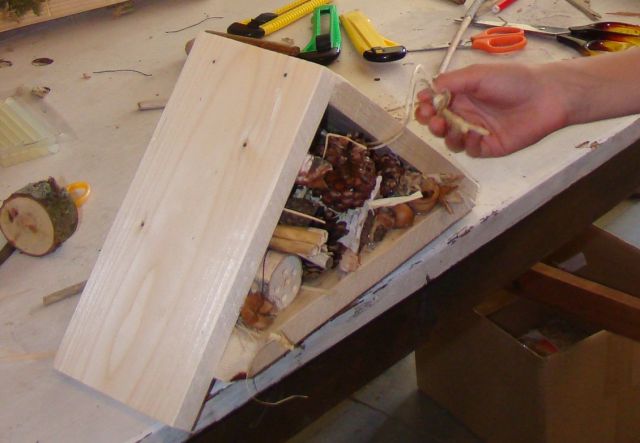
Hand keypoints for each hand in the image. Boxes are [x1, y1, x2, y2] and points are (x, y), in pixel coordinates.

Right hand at [415, 63, 569, 156]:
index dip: (425, 105)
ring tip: (450, 128)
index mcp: (462, 94)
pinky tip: (475, 134)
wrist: (546, 97)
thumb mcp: (478, 75)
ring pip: (451, 140)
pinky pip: (470, 150)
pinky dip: (467, 144)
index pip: (435, 103)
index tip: (423, 105)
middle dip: (431, 123)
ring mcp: (477, 131)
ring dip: (446, 135)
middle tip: (433, 120)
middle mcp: (467, 113)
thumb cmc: (513, 80)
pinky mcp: (489, 146)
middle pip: (439, 123)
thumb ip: (452, 82)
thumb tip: (430, 89)